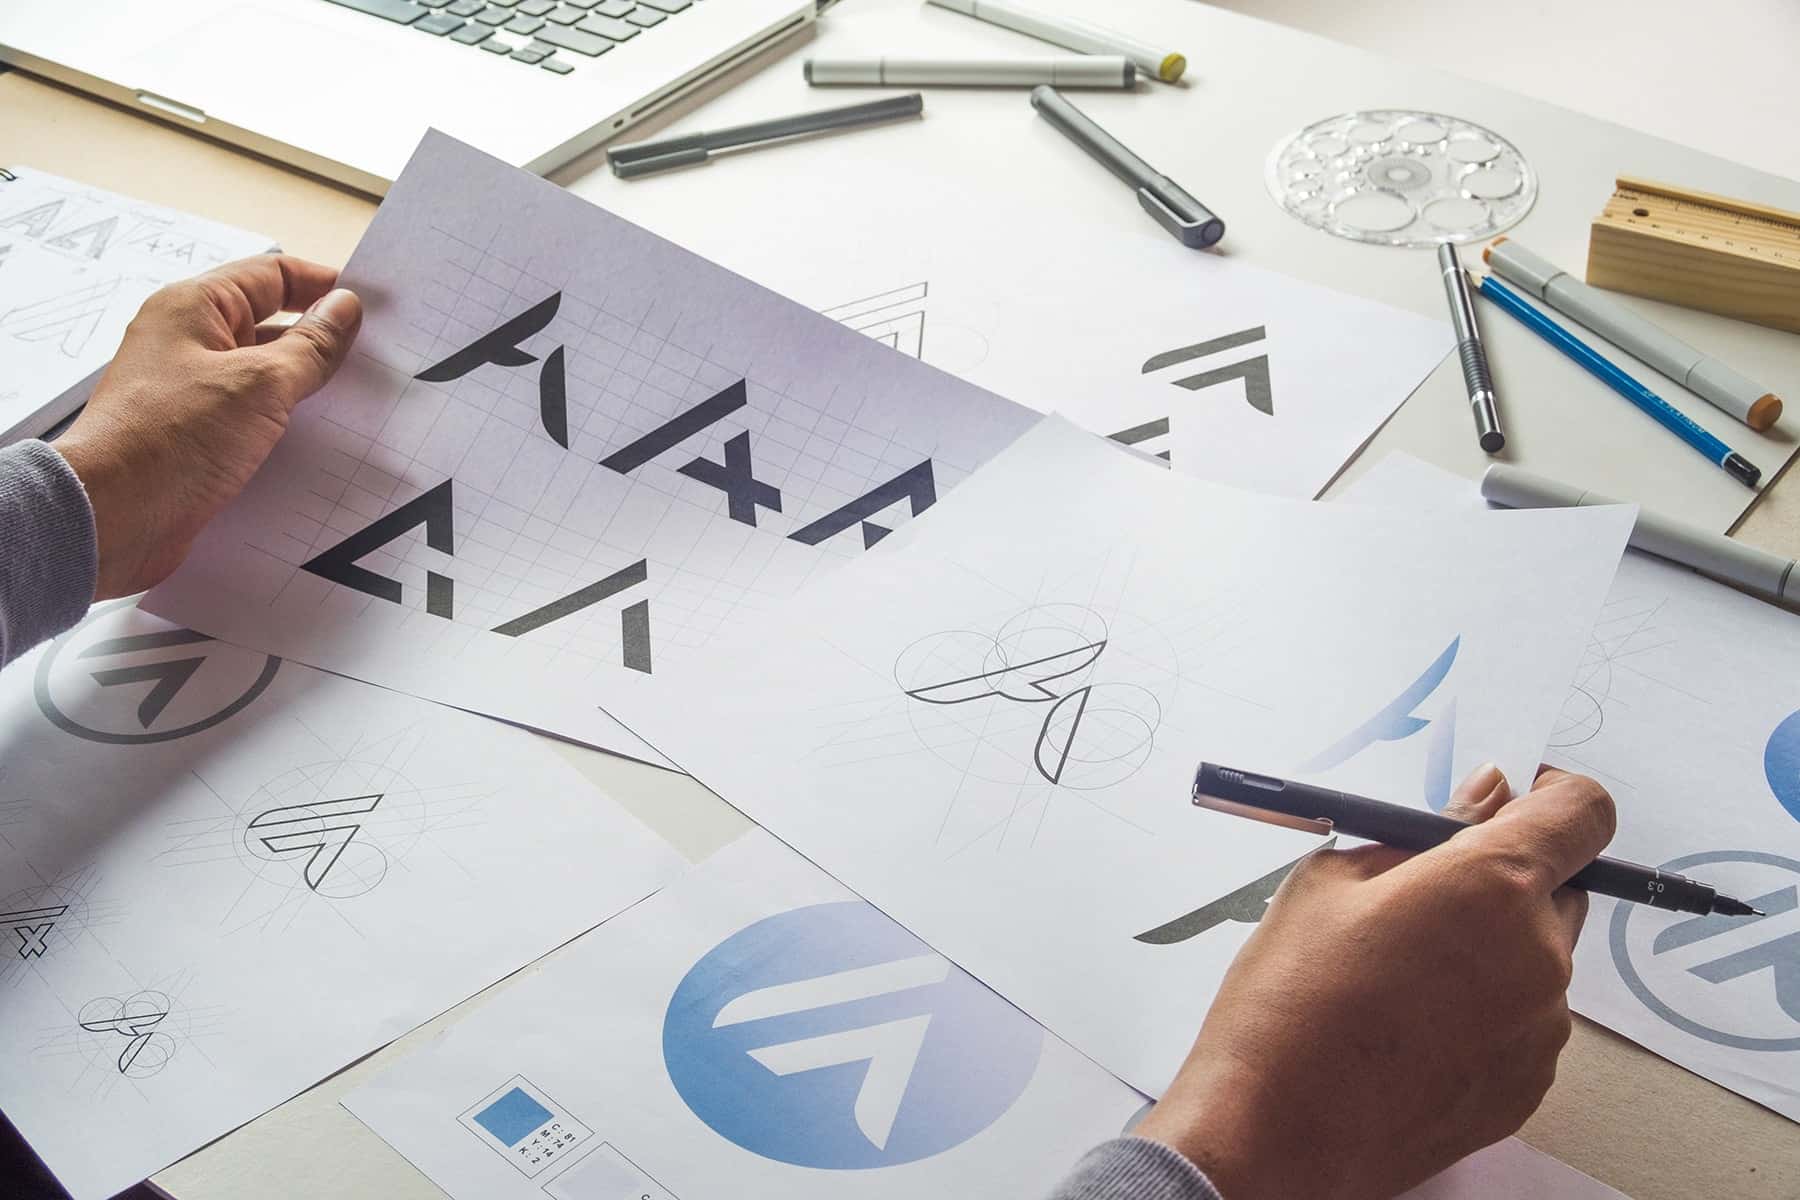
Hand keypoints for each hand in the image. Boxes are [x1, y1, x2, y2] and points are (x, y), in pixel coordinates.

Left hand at [53, 255, 361, 599]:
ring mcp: (189, 388)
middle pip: (269, 322)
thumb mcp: (261, 383)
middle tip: (376, 356)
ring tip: (356, 399)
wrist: (112, 517)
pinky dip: (284, 419)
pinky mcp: (194, 433)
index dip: (324, 285)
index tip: (373, 306)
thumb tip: (345, 308)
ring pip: (262, 372)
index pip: (271, 274)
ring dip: (306, 384)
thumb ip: (311, 346)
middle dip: (321, 337)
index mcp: (194, 307)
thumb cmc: (172, 439)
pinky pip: (250, 413)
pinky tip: (319, 438)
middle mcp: (186, 340)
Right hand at [1137, 765, 1615, 1199]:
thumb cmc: (1290, 1002)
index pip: (1582, 811)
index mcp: (1492, 885)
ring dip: (1490, 948)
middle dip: (1505, 878)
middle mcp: (1538, 954)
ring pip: (1535, 958)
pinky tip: (1410, 1025)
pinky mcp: (1528, 1086)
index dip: (1552, 794)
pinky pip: (1522, 1021)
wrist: (1277, 1129)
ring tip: (1398, 975)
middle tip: (1422, 894)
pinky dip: (1483, 1010)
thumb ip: (1420, 836)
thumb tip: (1480, 801)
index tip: (1511, 799)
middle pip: (1561, 887)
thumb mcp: (1329, 881)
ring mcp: (1541, 1029)